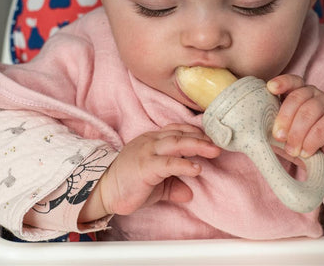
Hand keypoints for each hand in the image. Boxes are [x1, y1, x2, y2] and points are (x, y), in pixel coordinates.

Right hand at [79, 124, 220, 220]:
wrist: (103, 191)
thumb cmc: (129, 184)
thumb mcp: (156, 183)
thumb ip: (172, 184)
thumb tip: (189, 193)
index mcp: (152, 139)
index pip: (177, 130)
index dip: (195, 133)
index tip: (211, 139)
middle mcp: (151, 141)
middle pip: (180, 134)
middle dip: (202, 138)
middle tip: (219, 144)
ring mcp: (147, 152)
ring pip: (177, 143)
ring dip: (198, 146)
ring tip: (214, 152)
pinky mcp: (145, 166)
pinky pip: (168, 163)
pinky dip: (184, 164)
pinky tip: (197, 169)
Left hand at [267, 74, 323, 192]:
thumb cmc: (299, 137)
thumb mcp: (284, 130)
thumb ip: (273, 126)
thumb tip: (254, 133)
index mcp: (297, 91)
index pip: (291, 81)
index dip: (281, 83)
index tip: (270, 88)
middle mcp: (312, 94)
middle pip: (297, 98)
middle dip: (285, 117)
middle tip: (278, 136)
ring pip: (309, 113)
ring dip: (297, 133)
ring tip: (292, 149)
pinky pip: (322, 128)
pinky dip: (311, 142)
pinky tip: (305, 152)